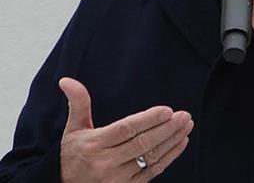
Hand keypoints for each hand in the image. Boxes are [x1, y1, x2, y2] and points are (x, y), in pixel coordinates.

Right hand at [58, 77, 192, 182]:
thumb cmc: (72, 156)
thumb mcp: (72, 129)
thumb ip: (78, 104)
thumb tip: (67, 81)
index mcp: (94, 144)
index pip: (125, 129)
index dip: (148, 119)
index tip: (167, 110)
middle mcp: (106, 163)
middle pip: (142, 143)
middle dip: (166, 129)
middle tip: (184, 116)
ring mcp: (118, 178)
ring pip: (151, 158)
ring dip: (172, 141)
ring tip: (186, 126)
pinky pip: (153, 171)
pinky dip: (169, 157)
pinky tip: (180, 143)